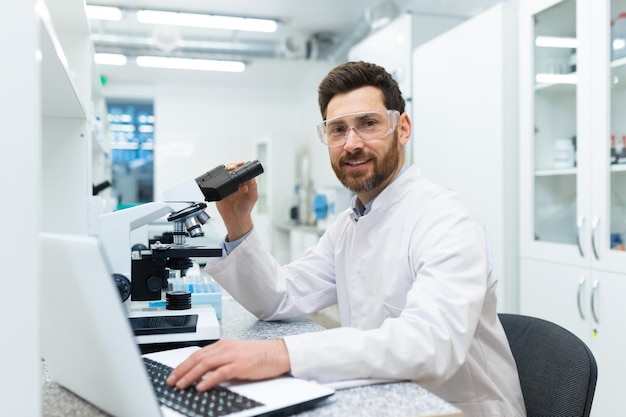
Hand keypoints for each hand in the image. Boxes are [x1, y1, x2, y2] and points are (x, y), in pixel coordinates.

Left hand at [166, 339, 290, 390]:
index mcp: (223, 344)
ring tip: (181, 385)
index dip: (183, 364)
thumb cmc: (260, 354)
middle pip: (198, 358)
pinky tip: (201, 386)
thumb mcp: (236, 353)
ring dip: (190, 375)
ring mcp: (233, 356)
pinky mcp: (240, 365)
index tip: (174, 373)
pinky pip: (220, 372)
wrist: (278, 353)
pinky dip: (208, 380)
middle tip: (172, 381)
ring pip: (205, 364)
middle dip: (182, 370)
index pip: (198, 353)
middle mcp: (226, 348)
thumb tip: (205, 371)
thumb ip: (221, 359)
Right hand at [215, 162, 257, 240]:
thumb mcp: (252, 197)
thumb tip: (252, 177)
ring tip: (226, 170)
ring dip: (224, 171)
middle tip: (231, 167)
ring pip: (224, 175)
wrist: (235, 219)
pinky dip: (217, 180)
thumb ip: (253, 187)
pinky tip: (219, 179)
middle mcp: (236, 183)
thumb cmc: (245, 209)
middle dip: (231, 166)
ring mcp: (227, 187)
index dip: (241, 165)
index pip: (243, 171)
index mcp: (244, 183)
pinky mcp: (220, 191)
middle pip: (232, 170)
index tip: (240, 164)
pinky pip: (217, 183)